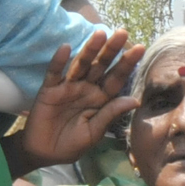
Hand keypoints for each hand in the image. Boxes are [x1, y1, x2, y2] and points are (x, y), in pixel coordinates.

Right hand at [19, 30, 145, 169]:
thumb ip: (110, 114)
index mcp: (101, 99)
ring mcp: (68, 87)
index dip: (126, 64)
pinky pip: (54, 73)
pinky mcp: (49, 89)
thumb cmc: (72, 144)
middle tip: (122, 32)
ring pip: (80, 65)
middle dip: (111, 50)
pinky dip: (59, 61)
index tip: (139, 47)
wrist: (45, 153)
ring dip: (89, 50)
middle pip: (101, 66)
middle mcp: (87, 88)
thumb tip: (135, 100)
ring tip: (100, 34)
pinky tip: (65, 48)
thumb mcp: (94, 132)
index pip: (116, 78)